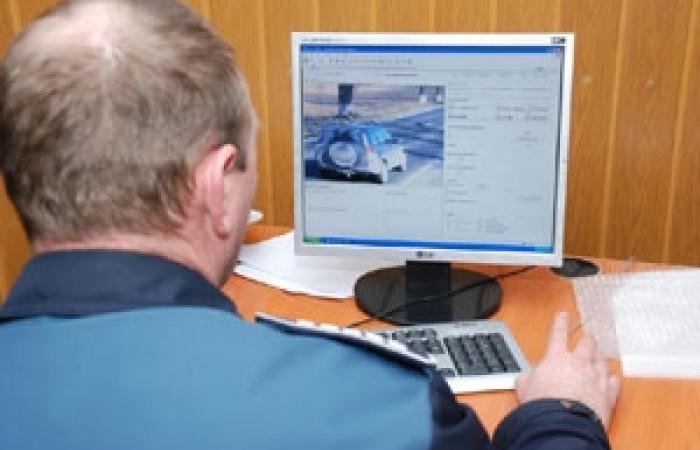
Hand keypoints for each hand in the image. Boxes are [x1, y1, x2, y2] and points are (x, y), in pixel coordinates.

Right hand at [515, 312, 620, 428]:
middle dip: (588, 340)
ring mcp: (596, 377)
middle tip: (589, 338)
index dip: (560, 322)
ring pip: (603, 362)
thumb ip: (527, 378)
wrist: (562, 422)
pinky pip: (614, 382)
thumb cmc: (542, 403)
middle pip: (588, 344)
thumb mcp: (525, 387)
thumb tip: (525, 378)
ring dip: (600, 361)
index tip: (564, 315)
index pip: (558, 333)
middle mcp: (579, 363)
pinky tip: (611, 381)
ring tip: (600, 361)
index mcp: (557, 357)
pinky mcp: (608, 394)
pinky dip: (612, 381)